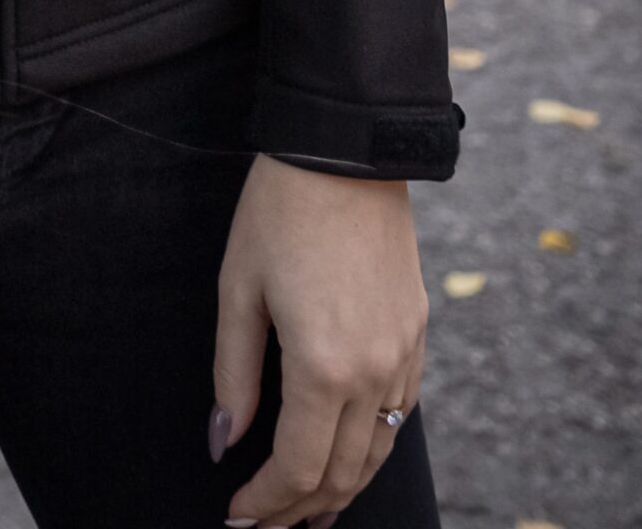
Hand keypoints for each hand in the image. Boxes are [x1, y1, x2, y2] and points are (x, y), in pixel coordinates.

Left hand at [213, 156, 427, 527]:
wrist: (346, 150)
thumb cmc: (279, 211)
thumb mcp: (238, 288)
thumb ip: (232, 374)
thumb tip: (223, 443)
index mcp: (323, 365)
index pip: (297, 467)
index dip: (266, 502)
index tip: (237, 516)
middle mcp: (374, 370)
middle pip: (340, 472)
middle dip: (300, 509)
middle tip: (265, 525)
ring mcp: (403, 352)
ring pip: (378, 451)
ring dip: (342, 489)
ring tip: (308, 512)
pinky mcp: (418, 331)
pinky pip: (400, 412)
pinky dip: (372, 446)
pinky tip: (348, 452)